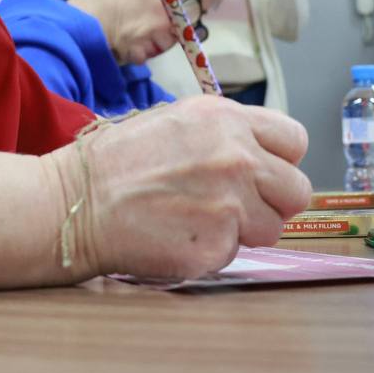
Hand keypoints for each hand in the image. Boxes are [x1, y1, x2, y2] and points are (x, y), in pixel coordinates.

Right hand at [53, 96, 310, 279]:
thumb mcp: (175, 121)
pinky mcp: (217, 245)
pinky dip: (212, 250)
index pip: (294, 140)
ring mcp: (229, 203)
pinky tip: (179, 235)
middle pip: (296, 190)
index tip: (263, 172)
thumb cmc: (117, 162)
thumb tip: (260, 155)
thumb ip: (224, 134)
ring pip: (272, 227)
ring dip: (244, 230)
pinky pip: (236, 253)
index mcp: (225, 119)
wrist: (78, 202)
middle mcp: (235, 157)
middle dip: (272, 201)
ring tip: (199, 219)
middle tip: (237, 205)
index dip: (280, 160)